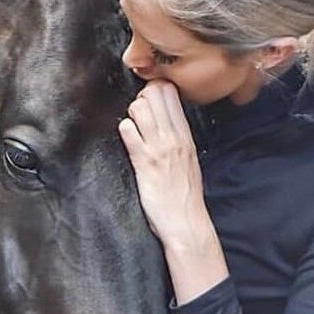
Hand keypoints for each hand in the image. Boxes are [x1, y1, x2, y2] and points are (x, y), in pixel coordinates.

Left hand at [119, 79, 227, 304]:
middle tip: (139, 114)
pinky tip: (127, 140)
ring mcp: (158, 148)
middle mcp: (173, 138)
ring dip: (132, 113)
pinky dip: (124, 131)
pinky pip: (128, 132)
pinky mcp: (144, 162)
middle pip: (155, 94)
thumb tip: (167, 126)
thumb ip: (178, 141)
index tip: (149, 101)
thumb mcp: (188, 162)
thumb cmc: (185, 197)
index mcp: (185, 137)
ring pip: (140, 108)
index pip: (171, 95)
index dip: (156, 90)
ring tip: (133, 128)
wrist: (186, 223)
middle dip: (142, 98)